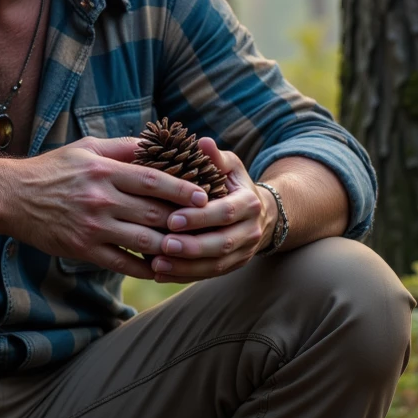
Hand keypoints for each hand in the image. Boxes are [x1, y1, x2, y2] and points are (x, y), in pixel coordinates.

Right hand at [11, 137, 210, 279]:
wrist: (11, 197)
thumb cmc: (53, 169)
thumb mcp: (86, 148)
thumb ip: (122, 147)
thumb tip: (156, 143)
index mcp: (105, 172)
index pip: (154, 179)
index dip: (183, 189)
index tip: (204, 195)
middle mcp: (101, 199)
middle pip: (154, 212)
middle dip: (184, 220)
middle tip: (208, 225)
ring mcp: (93, 227)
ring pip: (144, 241)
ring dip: (171, 247)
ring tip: (192, 249)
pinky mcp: (83, 249)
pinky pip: (123, 263)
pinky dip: (146, 268)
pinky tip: (162, 269)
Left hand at [148, 137, 274, 281]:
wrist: (260, 214)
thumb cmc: (234, 184)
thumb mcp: (230, 166)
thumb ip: (215, 157)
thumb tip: (202, 142)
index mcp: (249, 204)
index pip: (225, 213)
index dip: (200, 217)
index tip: (172, 218)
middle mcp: (250, 231)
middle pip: (222, 243)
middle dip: (192, 247)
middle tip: (163, 245)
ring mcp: (243, 252)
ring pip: (215, 265)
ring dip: (185, 267)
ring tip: (156, 264)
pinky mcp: (232, 266)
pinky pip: (208, 275)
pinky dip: (184, 276)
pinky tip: (159, 274)